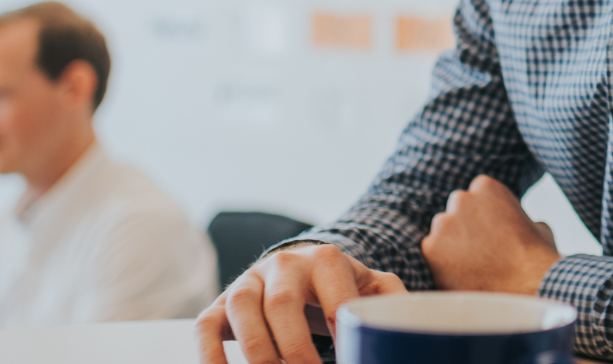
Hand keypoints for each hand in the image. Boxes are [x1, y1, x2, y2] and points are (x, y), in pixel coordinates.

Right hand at [196, 242, 403, 363]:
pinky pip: (205, 327)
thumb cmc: (341, 288)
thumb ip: (392, 300)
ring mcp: (248, 283)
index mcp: (324, 259)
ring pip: (242, 309)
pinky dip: (211, 356)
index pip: (331, 284)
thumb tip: (406, 327)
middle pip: (282, 300)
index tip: (348, 350)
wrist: (300, 275)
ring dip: (257, 351)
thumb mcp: (372, 287)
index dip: (340, 317)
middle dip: (296, 346)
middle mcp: (282, 265)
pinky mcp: (219, 305)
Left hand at [421, 175, 561, 292]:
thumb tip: (521, 226)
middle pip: (454, 212)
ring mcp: (444, 223)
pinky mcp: (431, 248)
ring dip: (450, 247)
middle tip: (478, 252)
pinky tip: (460, 278)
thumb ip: (519, 218)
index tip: (489, 233)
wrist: (528, 284)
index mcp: (487, 187)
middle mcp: (461, 199)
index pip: (474, 196)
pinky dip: (440, 266)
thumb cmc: (537, 258)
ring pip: (441, 234)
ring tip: (470, 269)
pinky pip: (431, 255)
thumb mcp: (537, 226)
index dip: (482, 216)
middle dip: (463, 228)